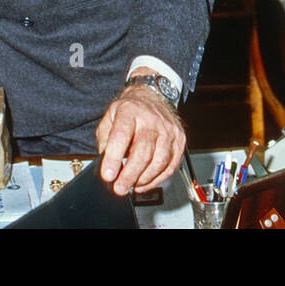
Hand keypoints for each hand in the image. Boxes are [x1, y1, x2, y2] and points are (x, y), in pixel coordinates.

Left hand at [95, 76, 185, 195]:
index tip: (108, 175)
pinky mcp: (180, 140)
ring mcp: (168, 130)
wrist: (152, 97)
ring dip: (143, 179)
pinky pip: (171, 166)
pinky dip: (157, 179)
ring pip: (159, 162)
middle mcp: (152, 120)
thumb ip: (105, 139)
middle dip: (129, 175)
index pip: (122, 136)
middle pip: (143, 152)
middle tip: (119, 188)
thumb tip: (105, 163)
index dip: (114, 158)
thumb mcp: (109, 117)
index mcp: (130, 111)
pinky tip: (145, 183)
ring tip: (131, 185)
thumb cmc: (129, 110)